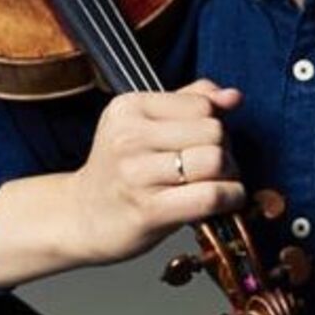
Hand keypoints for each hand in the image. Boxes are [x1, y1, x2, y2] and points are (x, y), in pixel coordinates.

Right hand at [64, 78, 244, 266]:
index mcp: (129, 107)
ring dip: (230, 176)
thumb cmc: (120, 172)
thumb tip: (232, 96)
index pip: (202, 103)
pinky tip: (224, 201)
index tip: (205, 142)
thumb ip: (190, 102)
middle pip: (213, 131)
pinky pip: (210, 196)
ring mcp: (137, 174)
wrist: (81, 217)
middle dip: (225, 149)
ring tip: (217, 183)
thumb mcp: (144, 124)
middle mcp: (129, 137)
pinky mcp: (149, 209)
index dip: (216, 122)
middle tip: (213, 167)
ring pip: (216, 161)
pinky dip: (229, 198)